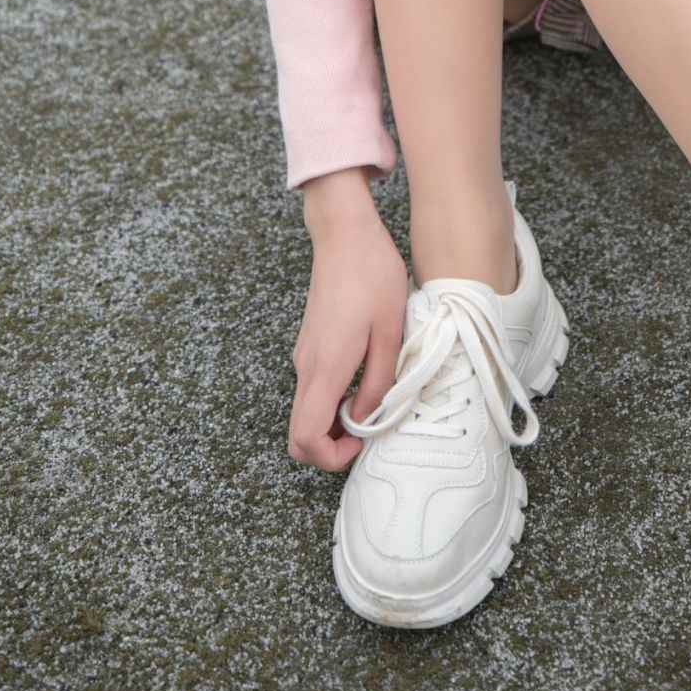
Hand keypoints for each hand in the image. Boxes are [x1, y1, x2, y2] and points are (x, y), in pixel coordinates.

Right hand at [288, 201, 409, 471]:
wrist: (344, 232)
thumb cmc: (371, 275)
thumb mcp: (390, 330)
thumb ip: (379, 381)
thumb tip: (366, 417)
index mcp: (326, 368)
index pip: (304, 438)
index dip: (331, 457)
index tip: (363, 441)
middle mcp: (306, 367)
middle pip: (300, 432)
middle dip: (332, 445)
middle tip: (371, 425)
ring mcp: (304, 355)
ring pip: (309, 410)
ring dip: (337, 419)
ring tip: (377, 395)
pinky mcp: (310, 344)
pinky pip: (316, 388)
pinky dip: (335, 398)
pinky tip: (367, 374)